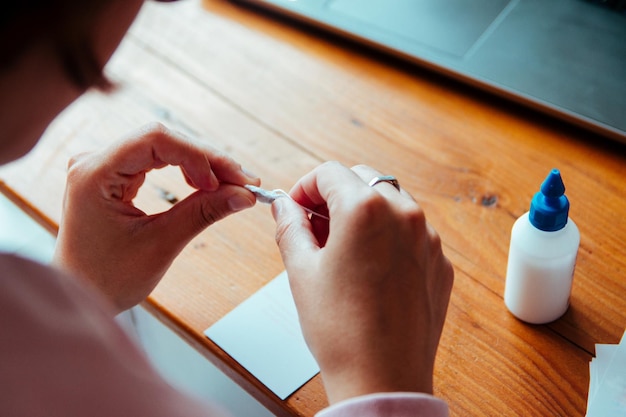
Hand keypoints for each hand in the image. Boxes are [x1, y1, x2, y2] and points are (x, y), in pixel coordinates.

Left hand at [53, 123, 259, 313]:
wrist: (80, 294)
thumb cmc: (106, 278)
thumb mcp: (160, 245)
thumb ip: (202, 213)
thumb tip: (243, 195)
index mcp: (94, 174)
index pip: (154, 140)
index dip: (197, 155)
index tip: (228, 181)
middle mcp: (94, 162)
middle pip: (162, 140)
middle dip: (207, 160)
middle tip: (244, 183)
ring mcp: (103, 166)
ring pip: (163, 148)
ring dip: (201, 164)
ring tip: (233, 185)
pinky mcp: (114, 175)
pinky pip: (157, 161)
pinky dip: (186, 171)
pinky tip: (207, 184)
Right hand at [271, 162, 452, 403]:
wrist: (383, 378)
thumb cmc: (341, 330)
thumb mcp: (301, 271)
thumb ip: (290, 227)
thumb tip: (284, 206)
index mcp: (366, 210)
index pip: (329, 173)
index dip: (305, 186)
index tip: (297, 207)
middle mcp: (404, 215)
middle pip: (363, 180)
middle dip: (335, 196)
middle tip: (315, 226)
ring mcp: (428, 238)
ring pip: (391, 203)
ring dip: (363, 213)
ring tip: (342, 249)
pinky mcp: (439, 262)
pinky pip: (412, 232)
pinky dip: (388, 237)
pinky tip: (370, 269)